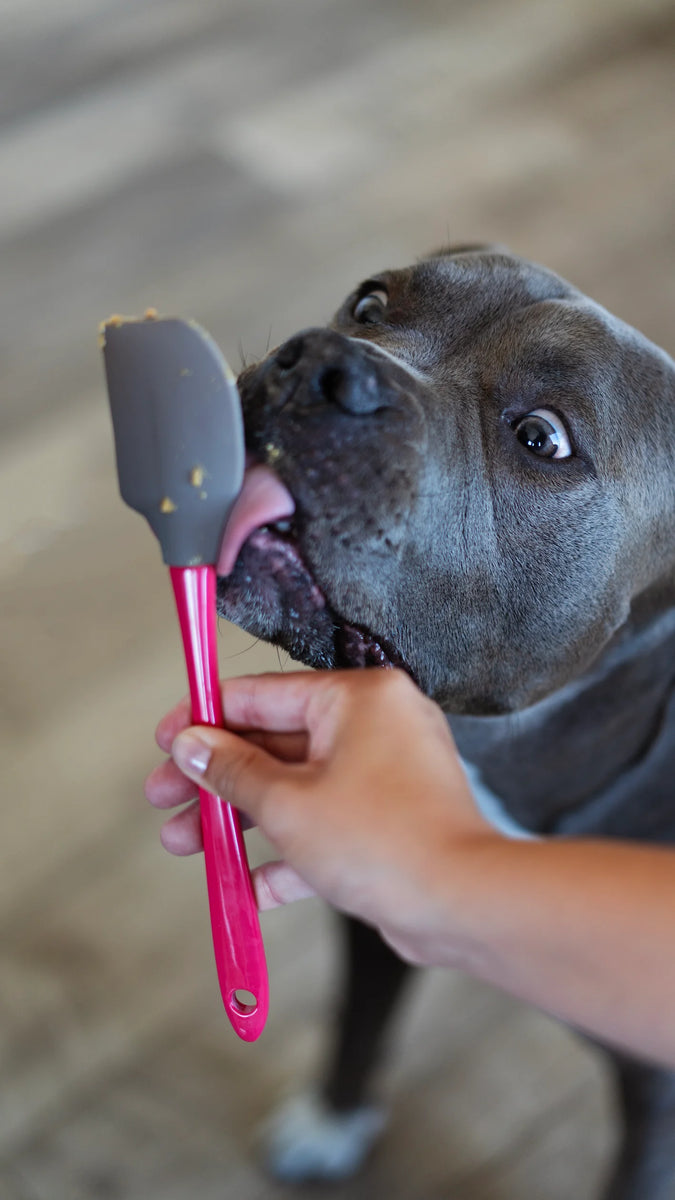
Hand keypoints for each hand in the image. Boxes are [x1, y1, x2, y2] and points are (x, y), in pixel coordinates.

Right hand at [144, 669, 495, 963]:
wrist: (463, 905)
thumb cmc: (387, 841)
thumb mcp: (287, 802)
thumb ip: (232, 771)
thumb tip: (192, 746)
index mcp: (358, 697)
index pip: (262, 694)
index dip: (205, 718)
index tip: (166, 741)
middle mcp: (375, 726)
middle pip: (273, 744)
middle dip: (216, 780)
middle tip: (165, 799)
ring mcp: (385, 775)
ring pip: (295, 789)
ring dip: (240, 819)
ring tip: (187, 845)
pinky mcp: (390, 822)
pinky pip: (326, 827)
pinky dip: (288, 853)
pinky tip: (247, 885)